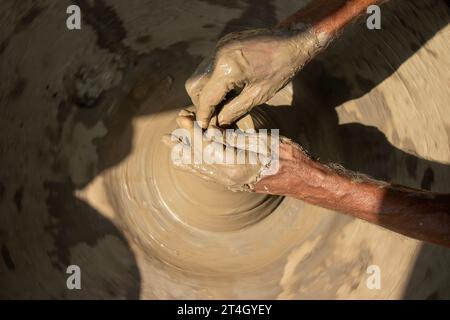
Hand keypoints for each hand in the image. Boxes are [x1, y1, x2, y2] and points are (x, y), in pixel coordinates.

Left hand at [162, 109, 276, 190]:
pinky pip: (207, 173)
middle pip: (195, 160)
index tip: (181, 118)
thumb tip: (208, 131)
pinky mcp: (232, 181)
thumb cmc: (286, 156)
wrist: (300, 179)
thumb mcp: (260, 141)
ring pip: (199, 169)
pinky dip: (195, 162)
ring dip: (185, 154)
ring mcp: (229, 182)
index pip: (204, 147)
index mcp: (234, 166)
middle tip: (167, 136)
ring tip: (171, 144)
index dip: (191, 131)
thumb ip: (232, 138)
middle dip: (181, 145)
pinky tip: (187, 157)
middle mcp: (226, 178)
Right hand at [185, 28, 309, 127]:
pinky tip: (227, 87)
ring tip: (221, 102)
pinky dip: (213, 79)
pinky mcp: (223, 43)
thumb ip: (234, 110)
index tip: (203, 127)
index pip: (206, 97)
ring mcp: (219, 47)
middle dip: (201, 102)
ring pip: (199, 74)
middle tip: (213, 115)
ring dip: (206, 91)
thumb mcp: (258, 95)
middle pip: (194, 85)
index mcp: (227, 68)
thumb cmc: (281, 69)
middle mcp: (218, 55)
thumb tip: (218, 124)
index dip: (203, 115)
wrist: (293, 40)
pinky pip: (209, 65)